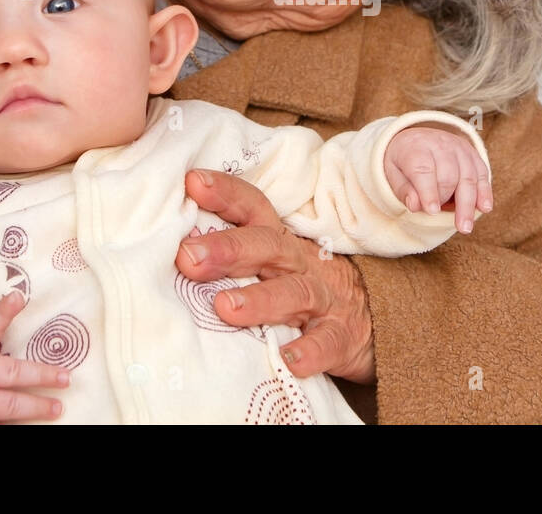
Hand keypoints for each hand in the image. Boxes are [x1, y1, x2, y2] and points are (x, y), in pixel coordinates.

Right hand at [0, 292, 69, 423]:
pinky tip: (27, 428)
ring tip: (56, 408)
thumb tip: (12, 317)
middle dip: (42, 376)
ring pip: (7, 408)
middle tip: (65, 378)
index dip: (3, 311)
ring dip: (35, 408)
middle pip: (11, 375)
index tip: (18, 297)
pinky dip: (7, 428)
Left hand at [175, 169, 376, 384]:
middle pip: (267, 247)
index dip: (225, 193)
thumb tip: (169, 248)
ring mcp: (324, 300)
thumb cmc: (303, 287)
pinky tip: (290, 360)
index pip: (253, 208)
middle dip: (228, 249)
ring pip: (294, 294)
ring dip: (259, 299)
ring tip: (225, 308)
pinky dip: (310, 351)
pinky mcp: (342, 337)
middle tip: (188, 257)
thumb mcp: (273, 263)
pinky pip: (328, 342)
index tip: (192, 182)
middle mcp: (300, 264)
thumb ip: (232, 255)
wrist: (371, 321)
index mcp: (279, 243)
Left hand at [382, 125, 492, 233]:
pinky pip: (482, 173)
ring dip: (468, 203)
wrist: (417, 138)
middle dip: (447, 200)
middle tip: (443, 221)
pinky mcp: (473, 155)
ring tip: (465, 227)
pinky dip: (484, 192)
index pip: (424, 170)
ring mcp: (459, 148)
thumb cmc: (403, 161)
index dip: (428, 191)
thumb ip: (402, 190)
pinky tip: (484, 208)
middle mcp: (440, 144)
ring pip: (468, 176)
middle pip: (448, 175)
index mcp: (416, 147)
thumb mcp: (392, 173)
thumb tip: (415, 205)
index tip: (432, 211)